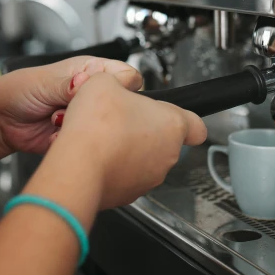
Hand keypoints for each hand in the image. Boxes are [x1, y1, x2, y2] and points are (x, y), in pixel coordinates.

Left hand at [0, 57, 141, 163]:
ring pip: (104, 126)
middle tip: (72, 105)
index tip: (102, 92)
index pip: (126, 76)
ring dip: (81, 125)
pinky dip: (72, 140)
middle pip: (119, 104)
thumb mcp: (46, 81)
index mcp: (90, 71)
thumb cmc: (18, 91)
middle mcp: (91, 94)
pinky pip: (88, 143)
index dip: (120, 85)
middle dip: (97, 109)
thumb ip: (71, 84)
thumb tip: (91, 82)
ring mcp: (85, 116)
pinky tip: (54, 132)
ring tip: (56, 118)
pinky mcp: (79, 137)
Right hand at [52, 73, 206, 208]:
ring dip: (128, 149)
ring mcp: (149, 178)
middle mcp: (167, 155)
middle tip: (120, 118)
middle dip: (143, 128)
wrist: (77, 168)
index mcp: (171, 124)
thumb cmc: (96, 127)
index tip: (172, 115)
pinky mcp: (128, 194)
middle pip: (164, 139)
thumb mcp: (104, 81)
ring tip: (103, 137)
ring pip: (144, 160)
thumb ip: (118, 79)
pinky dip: (113, 167)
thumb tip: (117, 84)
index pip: (197, 126)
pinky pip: (125, 177)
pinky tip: (95, 156)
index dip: (186, 118)